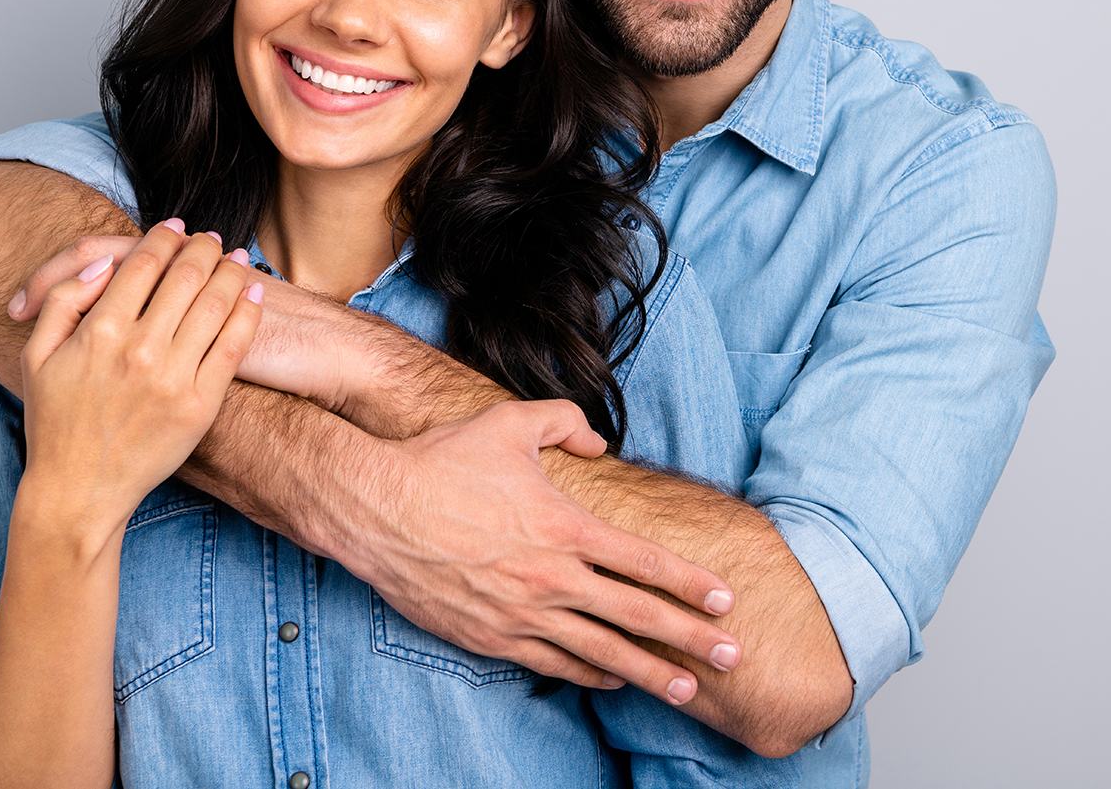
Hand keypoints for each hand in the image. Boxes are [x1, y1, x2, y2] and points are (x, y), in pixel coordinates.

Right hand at [11, 233, 359, 408]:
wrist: (78, 492)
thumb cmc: (54, 423)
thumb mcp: (36, 355)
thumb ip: (63, 300)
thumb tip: (105, 264)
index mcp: (98, 330)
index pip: (143, 263)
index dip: (164, 237)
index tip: (176, 227)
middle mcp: (140, 349)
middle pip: (186, 275)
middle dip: (203, 247)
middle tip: (211, 238)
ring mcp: (174, 377)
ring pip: (215, 304)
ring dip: (231, 271)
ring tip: (236, 256)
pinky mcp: (200, 405)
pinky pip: (233, 346)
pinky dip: (247, 312)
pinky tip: (252, 293)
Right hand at [337, 399, 741, 703]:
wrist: (376, 507)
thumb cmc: (441, 460)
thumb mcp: (508, 422)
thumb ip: (563, 421)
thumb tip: (600, 440)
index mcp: (564, 525)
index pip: (644, 562)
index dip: (689, 583)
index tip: (725, 599)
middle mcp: (551, 576)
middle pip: (637, 616)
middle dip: (692, 639)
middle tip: (734, 656)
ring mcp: (521, 612)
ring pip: (601, 652)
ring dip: (650, 673)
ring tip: (688, 690)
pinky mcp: (490, 636)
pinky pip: (553, 663)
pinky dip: (590, 674)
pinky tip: (614, 679)